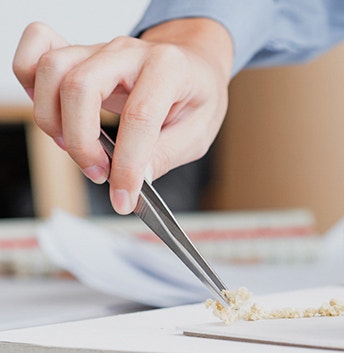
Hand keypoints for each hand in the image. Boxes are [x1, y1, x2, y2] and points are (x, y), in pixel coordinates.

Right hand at [13, 20, 232, 214]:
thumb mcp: (199, 131)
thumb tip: (135, 179)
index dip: (127, 164)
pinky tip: (52, 112)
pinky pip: (37, 53)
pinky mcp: (82, 56)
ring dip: (53, 119)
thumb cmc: (197, 95)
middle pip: (81, 85)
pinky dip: (29, 80)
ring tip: (78, 149)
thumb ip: (166, 154)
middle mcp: (131, 52)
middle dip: (81, 141)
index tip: (124, 197)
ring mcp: (102, 50)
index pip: (139, 116)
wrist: (194, 65)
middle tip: (100, 173)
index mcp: (169, 68)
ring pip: (52, 70)